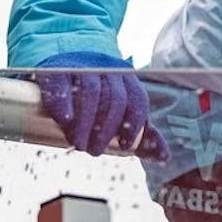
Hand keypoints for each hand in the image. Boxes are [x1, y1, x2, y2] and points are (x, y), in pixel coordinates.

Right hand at [35, 52, 166, 158]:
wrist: (68, 64)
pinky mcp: (56, 68)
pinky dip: (63, 102)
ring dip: (85, 123)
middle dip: (106, 130)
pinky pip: (62, 81)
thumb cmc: (101, 97)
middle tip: (93, 151)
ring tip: (78, 144)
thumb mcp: (124, 111)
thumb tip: (165, 158)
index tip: (124, 145)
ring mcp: (82, 66)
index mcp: (128, 80)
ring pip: (90, 92)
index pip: (137, 100)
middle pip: (114, 99)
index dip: (134, 124)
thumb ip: (144, 133)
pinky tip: (65, 119)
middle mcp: (108, 70)